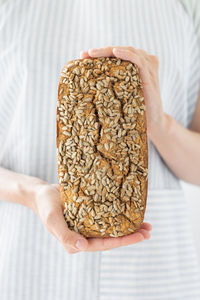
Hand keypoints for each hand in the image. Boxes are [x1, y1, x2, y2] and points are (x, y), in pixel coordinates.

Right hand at [32, 183, 151, 253]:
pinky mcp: (90, 213)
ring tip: (146, 223)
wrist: (42, 193)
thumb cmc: (46, 206)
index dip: (123, 241)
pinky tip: (131, 211)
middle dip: (131, 235)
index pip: (104, 244)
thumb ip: (65, 235)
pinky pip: (107, 216)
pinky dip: (120, 214)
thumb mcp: (53, 220)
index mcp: (77, 241)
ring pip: (112, 227)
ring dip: (129, 226)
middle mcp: (85, 235)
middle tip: (148, 230)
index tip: (140, 236)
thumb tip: (82, 246)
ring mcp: (89, 224)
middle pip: (112, 238)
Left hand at [80, 46, 166, 138]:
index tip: (82, 55)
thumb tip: (85, 85)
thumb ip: (112, 84)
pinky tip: (116, 52)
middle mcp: (144, 62)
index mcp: (136, 65)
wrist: (153, 123)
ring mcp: (148, 67)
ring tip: (93, 53)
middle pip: (120, 51)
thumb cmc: (134, 110)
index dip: (99, 53)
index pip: (116, 55)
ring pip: (128, 52)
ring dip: (109, 51)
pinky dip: (127, 54)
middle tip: (84, 54)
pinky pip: (138, 61)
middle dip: (101, 51)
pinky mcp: (150, 76)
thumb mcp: (121, 94)